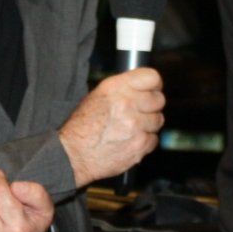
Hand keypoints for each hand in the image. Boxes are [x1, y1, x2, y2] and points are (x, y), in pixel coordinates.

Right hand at [59, 68, 165, 185]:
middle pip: (159, 100)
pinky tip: (130, 141)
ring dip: (148, 125)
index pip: (151, 77)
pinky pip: (153, 140)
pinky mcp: (139, 145)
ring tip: (131, 129)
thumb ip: (123, 90)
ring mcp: (135, 125)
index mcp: (116, 88)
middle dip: (151, 107)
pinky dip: (144, 142)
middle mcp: (127, 104)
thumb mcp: (98, 97)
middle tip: (140, 113)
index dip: (154, 85)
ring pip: (158, 120)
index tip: (153, 90)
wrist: (73, 154)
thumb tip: (144, 88)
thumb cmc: (82, 126)